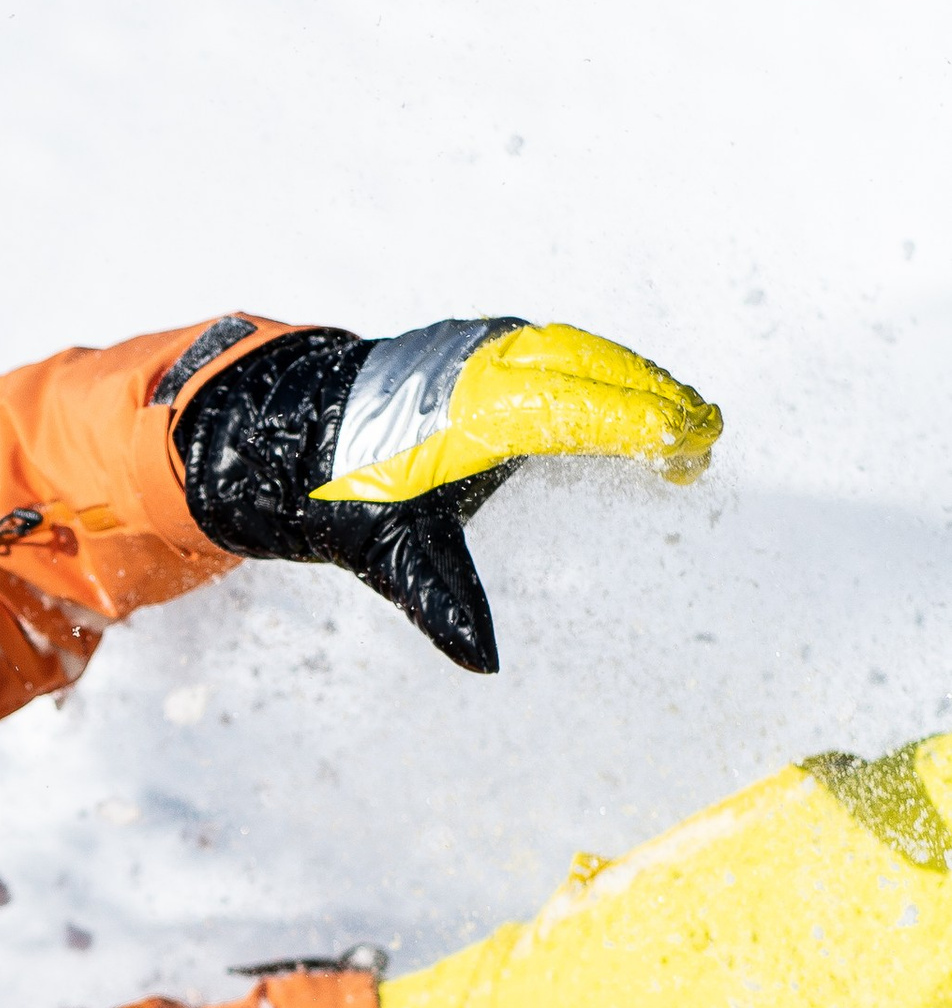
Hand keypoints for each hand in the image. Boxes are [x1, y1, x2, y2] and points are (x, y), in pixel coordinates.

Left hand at [179, 317, 719, 672]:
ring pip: (582, 354)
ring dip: (639, 384)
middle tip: (709, 439)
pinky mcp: (489, 344)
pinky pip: (564, 351)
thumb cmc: (350, 493)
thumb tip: (484, 663)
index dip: (630, 425)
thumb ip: (442, 600)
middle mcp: (480, 369)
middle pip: (589, 372)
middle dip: (654, 402)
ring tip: (689, 425)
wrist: (299, 431)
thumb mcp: (391, 553)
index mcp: (464, 416)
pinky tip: (640, 401)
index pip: (567, 413)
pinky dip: (609, 373)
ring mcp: (485, 347)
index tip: (684, 447)